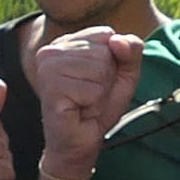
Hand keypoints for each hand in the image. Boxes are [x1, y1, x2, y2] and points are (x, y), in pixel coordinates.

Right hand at [30, 24, 144, 171]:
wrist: (81, 143)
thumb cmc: (97, 107)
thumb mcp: (124, 74)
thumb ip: (131, 50)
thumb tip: (118, 40)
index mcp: (66, 41)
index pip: (106, 35)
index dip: (112, 63)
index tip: (97, 81)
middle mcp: (51, 50)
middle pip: (103, 53)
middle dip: (106, 80)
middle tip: (90, 96)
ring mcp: (48, 69)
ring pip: (99, 70)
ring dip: (100, 94)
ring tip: (84, 103)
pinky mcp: (51, 90)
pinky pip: (92, 90)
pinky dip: (94, 105)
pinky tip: (79, 111)